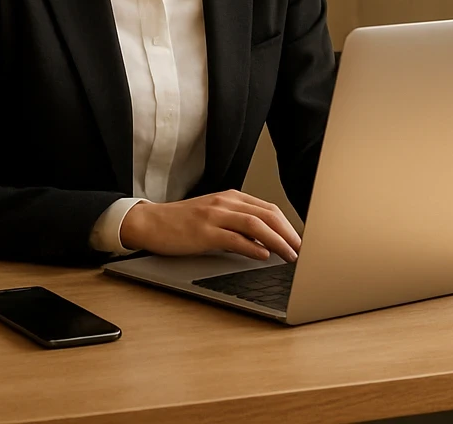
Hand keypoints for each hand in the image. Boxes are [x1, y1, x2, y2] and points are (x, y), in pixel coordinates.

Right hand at [119, 191, 300, 261]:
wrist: (151, 222)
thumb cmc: (182, 223)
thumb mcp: (214, 216)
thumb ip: (238, 224)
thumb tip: (266, 241)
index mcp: (230, 198)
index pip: (268, 209)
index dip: (288, 225)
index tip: (300, 241)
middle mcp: (225, 203)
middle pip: (267, 214)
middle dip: (289, 233)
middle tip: (302, 250)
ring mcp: (214, 216)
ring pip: (255, 224)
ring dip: (277, 241)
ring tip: (289, 255)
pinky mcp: (204, 232)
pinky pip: (234, 238)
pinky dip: (252, 246)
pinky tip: (263, 255)